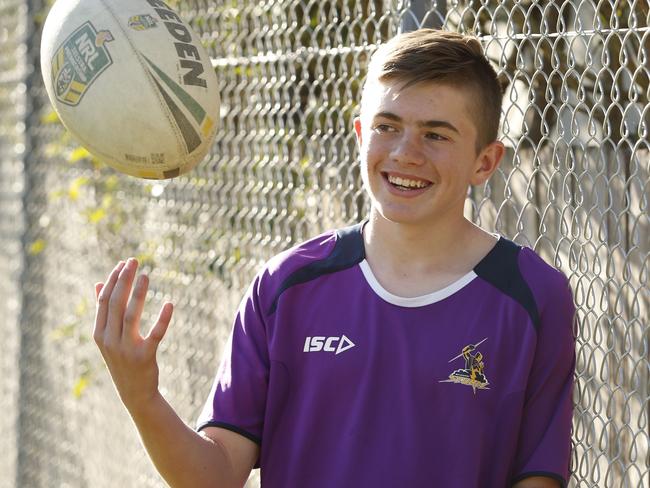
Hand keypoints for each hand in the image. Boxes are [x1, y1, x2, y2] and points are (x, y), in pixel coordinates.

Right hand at [93, 258, 173, 411]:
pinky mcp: (145, 357)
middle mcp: (110, 341)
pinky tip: (170, 304)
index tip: (123, 263)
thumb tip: (99, 283)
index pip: (104, 301)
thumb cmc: (122, 359)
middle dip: (124, 280)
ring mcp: (126, 349)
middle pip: (115, 304)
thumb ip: (104, 312)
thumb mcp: (108, 338)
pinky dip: (163, 319)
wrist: (134, 393)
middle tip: (134, 261)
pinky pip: (155, 334)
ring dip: (138, 293)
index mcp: (99, 334)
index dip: (114, 280)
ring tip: (146, 275)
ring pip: (131, 315)